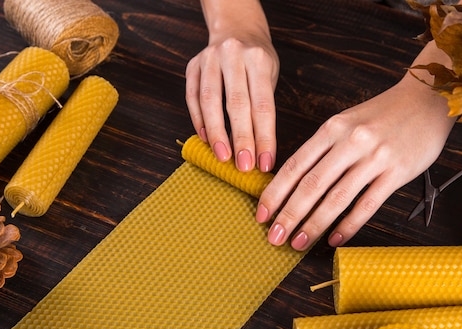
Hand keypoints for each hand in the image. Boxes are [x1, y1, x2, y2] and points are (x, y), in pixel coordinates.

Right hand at [185, 31, 278, 171]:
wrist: (236, 29)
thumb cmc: (256, 61)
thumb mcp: (269, 76)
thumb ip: (261, 109)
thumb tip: (258, 152)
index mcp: (258, 59)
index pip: (263, 105)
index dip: (264, 137)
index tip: (265, 163)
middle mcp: (233, 55)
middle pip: (237, 103)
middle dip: (241, 138)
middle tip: (243, 165)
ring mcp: (209, 58)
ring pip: (210, 100)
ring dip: (216, 133)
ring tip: (222, 156)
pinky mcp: (192, 65)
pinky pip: (193, 97)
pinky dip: (199, 120)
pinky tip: (205, 139)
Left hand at [256, 73, 455, 249]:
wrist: (428, 99)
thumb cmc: (381, 115)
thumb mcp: (345, 122)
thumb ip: (322, 149)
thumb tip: (293, 183)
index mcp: (331, 129)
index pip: (295, 166)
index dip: (275, 193)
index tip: (261, 214)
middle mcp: (350, 142)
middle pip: (311, 185)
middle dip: (289, 215)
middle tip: (273, 237)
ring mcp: (374, 158)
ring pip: (337, 198)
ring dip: (314, 224)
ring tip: (298, 243)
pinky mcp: (397, 172)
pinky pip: (367, 204)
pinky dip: (348, 225)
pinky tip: (334, 239)